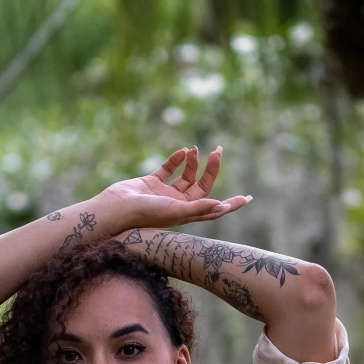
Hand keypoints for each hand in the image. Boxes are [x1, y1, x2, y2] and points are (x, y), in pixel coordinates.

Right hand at [86, 145, 249, 233]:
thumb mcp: (174, 211)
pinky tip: (181, 151)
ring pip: (185, 176)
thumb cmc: (144, 214)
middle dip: (211, 170)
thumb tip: (221, 206)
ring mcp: (164, 194)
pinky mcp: (150, 182)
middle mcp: (177, 204)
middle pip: (201, 186)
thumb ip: (198, 208)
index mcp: (186, 214)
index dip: (231, 205)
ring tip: (194, 150)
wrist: (116, 208)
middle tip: (218, 151)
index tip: (247, 198)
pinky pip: (167, 170)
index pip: (214, 209)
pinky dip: (175, 160)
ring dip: (191, 163)